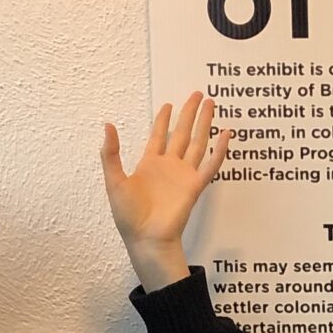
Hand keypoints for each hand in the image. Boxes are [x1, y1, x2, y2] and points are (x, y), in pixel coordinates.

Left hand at [101, 93, 232, 288]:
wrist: (146, 238)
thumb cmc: (128, 216)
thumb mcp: (114, 180)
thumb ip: (111, 153)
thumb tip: (107, 125)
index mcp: (149, 164)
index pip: (159, 135)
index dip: (163, 119)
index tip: (169, 104)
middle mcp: (169, 166)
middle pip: (182, 133)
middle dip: (189, 113)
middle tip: (197, 94)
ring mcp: (183, 175)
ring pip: (197, 143)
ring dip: (204, 124)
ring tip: (211, 104)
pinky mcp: (194, 187)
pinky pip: (210, 165)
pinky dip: (219, 150)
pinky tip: (225, 135)